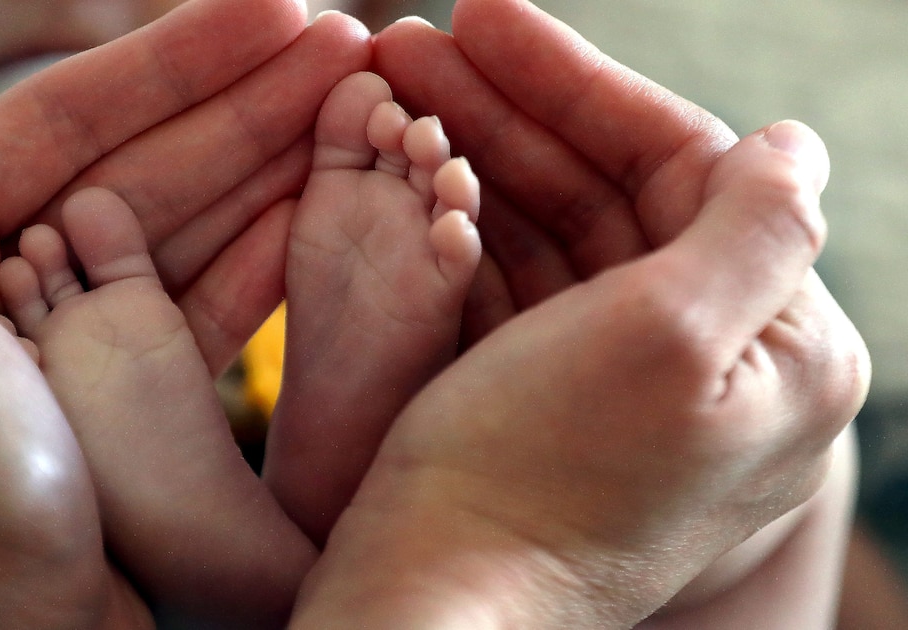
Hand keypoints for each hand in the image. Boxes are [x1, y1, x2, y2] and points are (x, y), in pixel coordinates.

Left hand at [0, 0, 372, 624]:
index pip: (72, 118)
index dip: (179, 61)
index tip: (276, 13)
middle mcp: (13, 281)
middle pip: (151, 160)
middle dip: (250, 99)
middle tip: (348, 46)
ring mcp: (86, 336)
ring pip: (194, 223)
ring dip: (276, 162)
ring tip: (360, 107)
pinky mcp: (141, 391)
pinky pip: (213, 298)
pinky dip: (272, 249)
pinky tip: (328, 200)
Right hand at [290, 0, 867, 625]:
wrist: (431, 604)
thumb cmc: (535, 480)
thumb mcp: (669, 335)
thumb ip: (758, 223)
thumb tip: (794, 144)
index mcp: (781, 354)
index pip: (687, 170)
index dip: (581, 85)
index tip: (486, 19)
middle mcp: (715, 374)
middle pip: (615, 198)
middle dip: (513, 112)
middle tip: (416, 43)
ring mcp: (627, 393)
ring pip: (559, 240)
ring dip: (480, 160)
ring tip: (397, 93)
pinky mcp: (555, 413)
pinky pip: (522, 294)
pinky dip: (470, 233)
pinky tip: (416, 178)